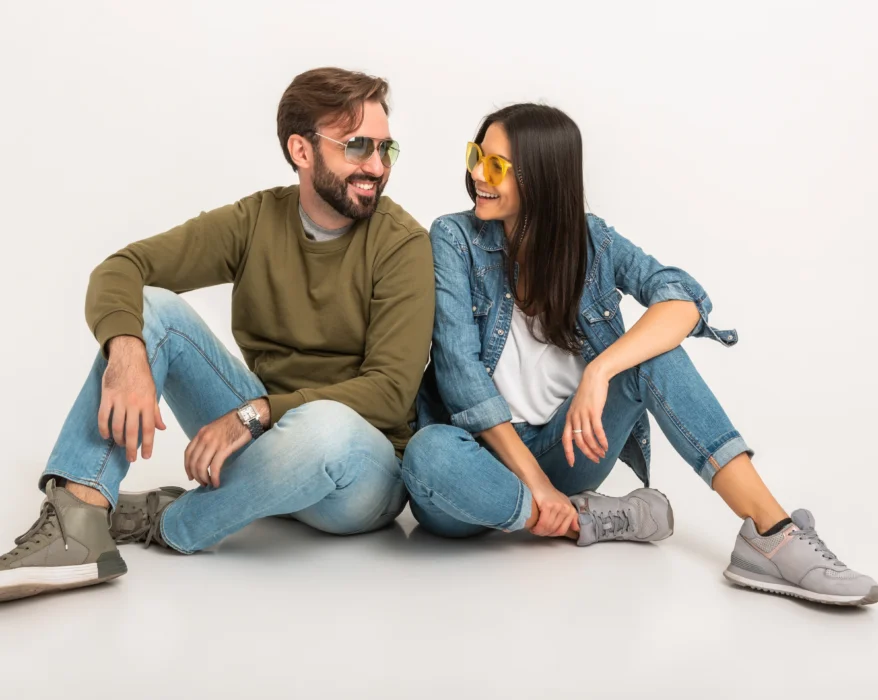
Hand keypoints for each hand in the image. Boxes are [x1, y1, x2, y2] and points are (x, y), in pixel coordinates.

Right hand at [98, 336, 165, 461]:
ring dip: (118, 439)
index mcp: (148, 403)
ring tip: (120, 445)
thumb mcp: (153, 393)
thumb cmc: (142, 376)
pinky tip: (106, 436)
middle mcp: (134, 404)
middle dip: (131, 448)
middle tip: (131, 459)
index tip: (145, 456)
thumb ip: (155, 412)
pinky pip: (103, 417)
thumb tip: (162, 428)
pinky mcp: (107, 397)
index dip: (147, 445)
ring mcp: (119, 400)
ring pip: (117, 426)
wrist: (128, 357)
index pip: (148, 430)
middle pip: (131, 432)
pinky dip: (104, 429)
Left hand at [184, 405, 259, 487]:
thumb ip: (208, 439)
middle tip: (201, 483)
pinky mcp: (224, 448)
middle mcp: (204, 438)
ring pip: (201, 466)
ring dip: (203, 478)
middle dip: (196, 476)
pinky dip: (214, 477)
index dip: (187, 467)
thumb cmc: (234, 422)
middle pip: (193, 462)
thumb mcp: (215, 428)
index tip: (191, 476)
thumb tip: (206, 454)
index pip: (188, 453)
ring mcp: (214, 443)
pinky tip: (216, 482)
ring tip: (209, 484)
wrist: (246, 417)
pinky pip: (214, 467)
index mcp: (201, 433)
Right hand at [530, 483, 579, 536]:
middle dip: (545, 534)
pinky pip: (543, 523)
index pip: (562, 530)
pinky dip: (537, 528)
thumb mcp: (563, 504)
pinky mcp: (547, 505)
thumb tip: (577, 529)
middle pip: (555, 530)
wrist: (538, 483)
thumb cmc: (549, 495)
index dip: (552, 534)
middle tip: (538, 532)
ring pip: (548, 527)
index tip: (545, 533)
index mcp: (571, 510)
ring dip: (540, 531)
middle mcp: (566, 509)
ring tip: (534, 530)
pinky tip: (533, 527)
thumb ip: (571, 517)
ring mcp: (557, 507)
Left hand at [563, 364, 609, 465]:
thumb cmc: (588, 392)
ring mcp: (583, 415)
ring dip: (596, 449)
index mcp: (569, 418)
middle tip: (595, 460)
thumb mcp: (578, 407)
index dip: (568, 453)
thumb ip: (578, 419)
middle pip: (578, 442)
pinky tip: (606, 446)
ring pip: (588, 438)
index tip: (572, 463)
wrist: (594, 377)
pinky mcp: (594, 412)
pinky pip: (597, 431)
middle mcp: (574, 418)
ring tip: (602, 454)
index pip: (565, 439)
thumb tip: (581, 432)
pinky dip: (602, 440)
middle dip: (587, 453)